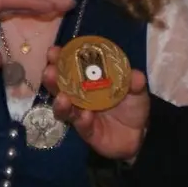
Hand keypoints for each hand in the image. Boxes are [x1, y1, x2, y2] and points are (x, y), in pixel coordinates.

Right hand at [45, 46, 150, 160]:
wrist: (138, 134)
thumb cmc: (131, 106)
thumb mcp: (137, 91)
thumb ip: (135, 82)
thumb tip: (135, 75)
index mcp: (88, 81)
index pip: (70, 67)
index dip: (60, 59)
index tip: (53, 52)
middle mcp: (79, 96)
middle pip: (60, 86)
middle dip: (52, 79)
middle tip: (49, 71)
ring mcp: (80, 114)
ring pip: (64, 108)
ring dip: (61, 102)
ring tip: (62, 97)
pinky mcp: (86, 132)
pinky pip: (81, 126)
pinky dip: (82, 120)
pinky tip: (86, 116)